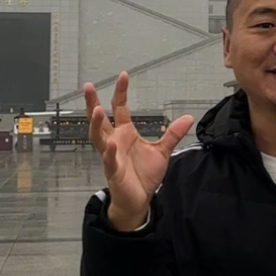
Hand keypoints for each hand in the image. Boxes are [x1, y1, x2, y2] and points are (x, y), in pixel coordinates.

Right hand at [85, 72, 194, 231]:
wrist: (140, 200)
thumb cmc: (144, 175)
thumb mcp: (162, 151)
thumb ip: (172, 134)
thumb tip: (188, 118)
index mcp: (125, 134)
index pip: (119, 108)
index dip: (121, 92)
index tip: (123, 75)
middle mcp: (114, 141)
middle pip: (99, 119)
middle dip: (92, 103)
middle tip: (88, 87)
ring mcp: (111, 156)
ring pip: (98, 137)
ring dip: (95, 124)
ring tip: (96, 110)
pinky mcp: (113, 171)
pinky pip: (109, 160)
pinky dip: (108, 153)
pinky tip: (109, 144)